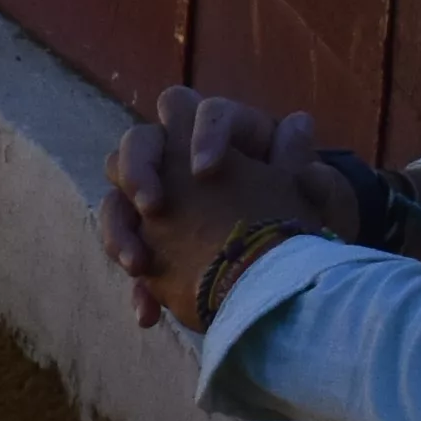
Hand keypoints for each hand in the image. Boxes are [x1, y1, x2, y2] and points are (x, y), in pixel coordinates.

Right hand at [95, 87, 336, 330]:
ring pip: (117, 205)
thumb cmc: (297, 222)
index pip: (183, 107)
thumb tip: (300, 121)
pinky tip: (148, 313)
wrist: (288, 275)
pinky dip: (139, 288)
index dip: (194, 137)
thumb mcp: (304, 194)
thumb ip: (295, 159)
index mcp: (206, 137)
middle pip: (136, 146)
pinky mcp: (151, 250)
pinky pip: (131, 262)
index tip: (207, 172)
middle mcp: (172, 164)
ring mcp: (154, 206)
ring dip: (120, 232)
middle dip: (138, 171)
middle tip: (153, 206)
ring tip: (139, 266)